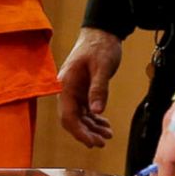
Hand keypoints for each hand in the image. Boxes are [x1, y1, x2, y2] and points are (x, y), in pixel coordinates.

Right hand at [57, 27, 120, 146]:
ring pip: (79, 116)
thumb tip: (96, 111)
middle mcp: (67, 89)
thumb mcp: (102, 67)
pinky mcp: (83, 90)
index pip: (67, 115)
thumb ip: (99, 88)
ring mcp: (75, 90)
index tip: (92, 142)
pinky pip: (86, 110)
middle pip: (71, 119)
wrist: (102, 32)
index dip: (78, 132)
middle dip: (85, 133)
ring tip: (108, 136)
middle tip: (102, 142)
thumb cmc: (100, 46)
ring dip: (92, 128)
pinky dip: (95, 119)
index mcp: (66, 83)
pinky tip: (105, 125)